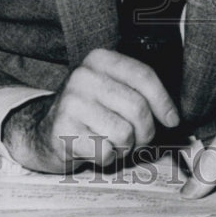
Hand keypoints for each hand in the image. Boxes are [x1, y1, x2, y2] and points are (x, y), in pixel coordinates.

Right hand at [1, 48, 179, 173]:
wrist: (43, 132)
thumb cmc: (90, 112)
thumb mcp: (112, 89)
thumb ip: (140, 92)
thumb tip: (172, 117)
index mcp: (99, 59)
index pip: (143, 75)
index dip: (164, 101)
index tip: (172, 120)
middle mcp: (83, 76)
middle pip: (138, 108)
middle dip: (145, 131)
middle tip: (136, 138)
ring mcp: (70, 102)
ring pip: (124, 133)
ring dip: (124, 146)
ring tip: (111, 141)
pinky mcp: (62, 131)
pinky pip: (105, 152)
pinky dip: (107, 157)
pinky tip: (95, 149)